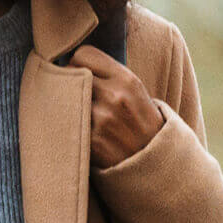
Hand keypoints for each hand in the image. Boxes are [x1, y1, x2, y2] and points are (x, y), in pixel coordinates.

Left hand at [68, 44, 164, 168]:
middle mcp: (114, 96)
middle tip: (77, 95)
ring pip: (66, 98)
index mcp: (128, 80)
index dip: (78, 63)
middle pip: (71, 73)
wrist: (156, 168)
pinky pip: (68, 122)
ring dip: (68, 105)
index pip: (84, 54)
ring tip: (81, 115)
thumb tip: (73, 62)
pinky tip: (82, 132)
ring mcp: (102, 119)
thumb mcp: (138, 94)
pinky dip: (70, 125)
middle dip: (70, 82)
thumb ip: (110, 78)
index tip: (80, 74)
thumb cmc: (142, 127)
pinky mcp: (91, 141)